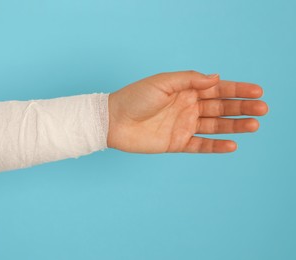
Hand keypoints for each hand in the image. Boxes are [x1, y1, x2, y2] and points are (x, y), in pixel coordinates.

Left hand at [107, 70, 267, 152]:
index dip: (237, 90)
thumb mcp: (163, 82)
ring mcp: (183, 125)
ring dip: (234, 126)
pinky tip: (232, 144)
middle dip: (242, 108)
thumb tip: (216, 78)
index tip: (257, 91)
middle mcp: (188, 107)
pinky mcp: (177, 143)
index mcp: (186, 90)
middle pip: (221, 107)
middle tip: (262, 109)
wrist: (114, 120)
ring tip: (254, 126)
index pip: (217, 89)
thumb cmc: (135, 97)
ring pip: (215, 125)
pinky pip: (200, 145)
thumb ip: (189, 80)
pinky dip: (216, 146)